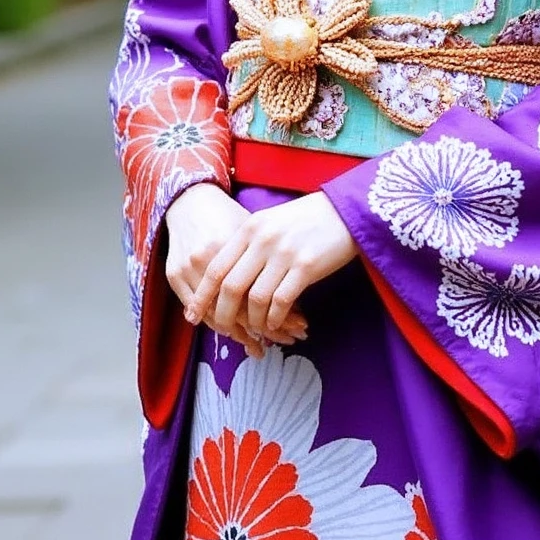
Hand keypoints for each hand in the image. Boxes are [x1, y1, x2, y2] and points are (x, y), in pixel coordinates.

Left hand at [165, 182, 307, 353]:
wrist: (345, 209)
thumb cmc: (305, 218)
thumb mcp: (270, 222)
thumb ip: (248, 244)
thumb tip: (226, 279)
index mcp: (249, 228)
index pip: (216, 267)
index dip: (202, 296)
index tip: (194, 314)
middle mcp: (263, 240)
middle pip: (231, 287)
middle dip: (223, 315)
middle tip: (224, 331)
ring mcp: (284, 253)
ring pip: (255, 299)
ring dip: (253, 321)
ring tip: (255, 329)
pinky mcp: (306, 267)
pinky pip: (281, 302)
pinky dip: (274, 318)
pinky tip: (275, 323)